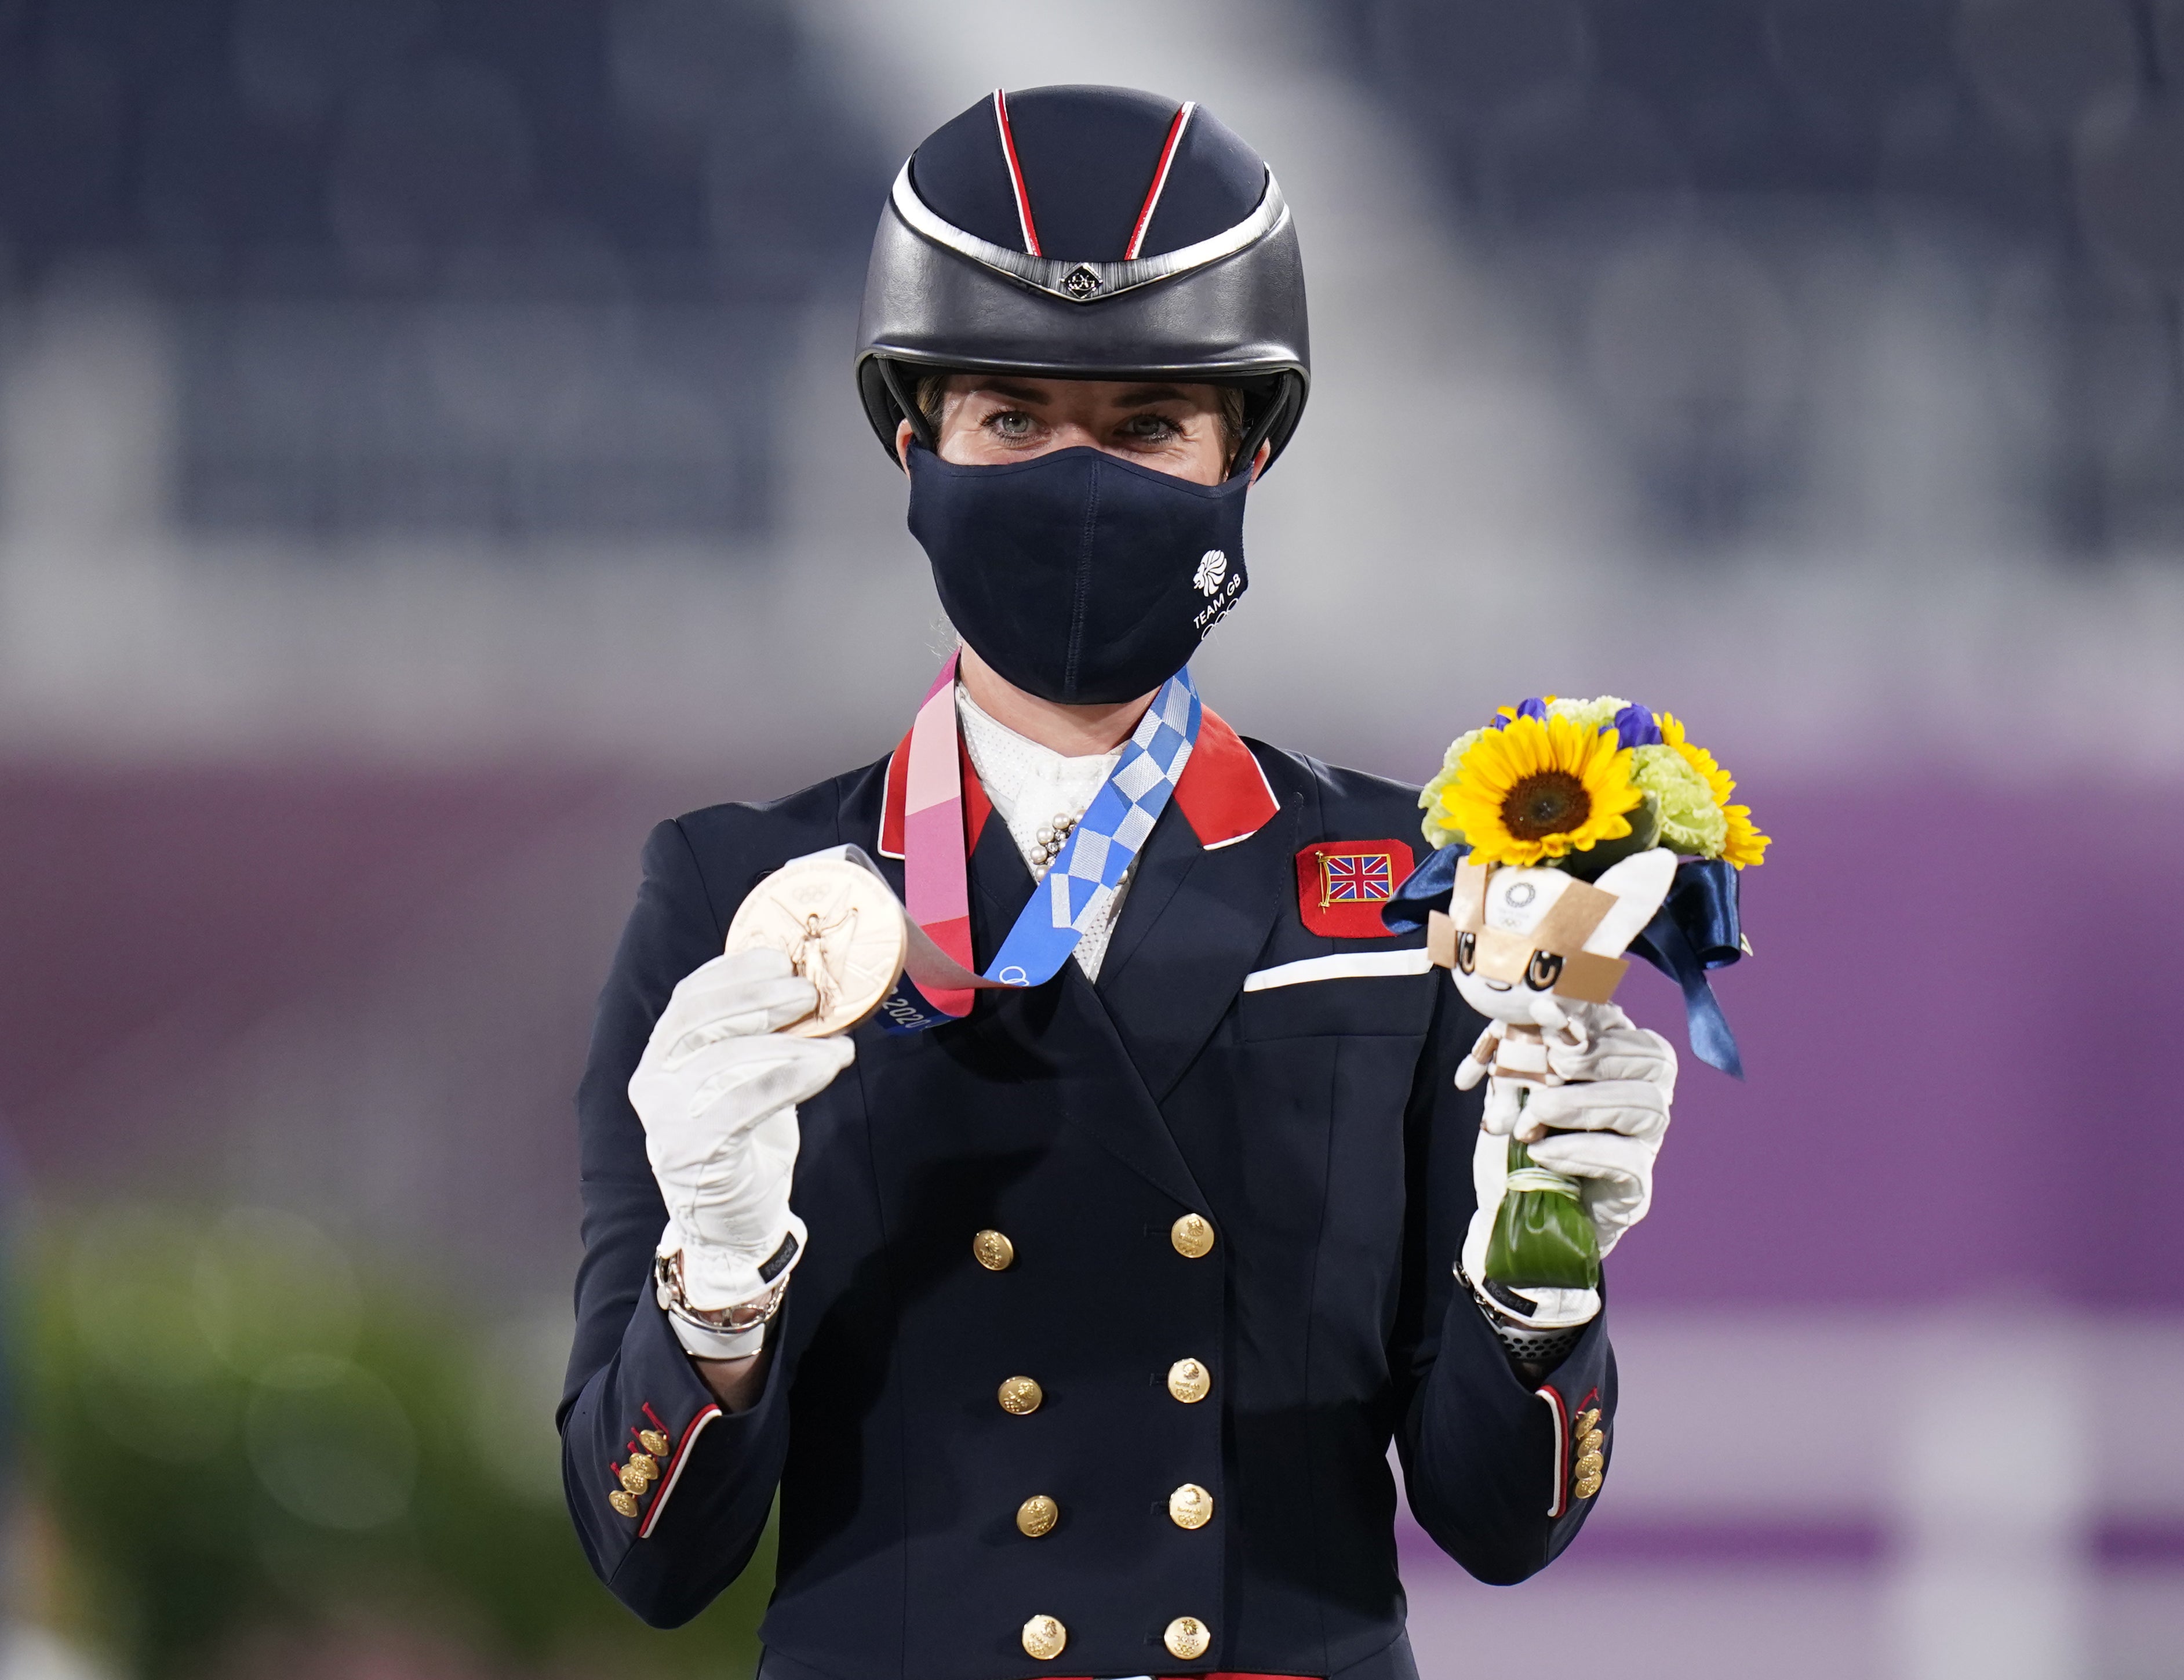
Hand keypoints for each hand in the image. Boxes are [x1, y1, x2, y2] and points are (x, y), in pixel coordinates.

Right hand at [629, 948, 853, 1310]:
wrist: (735, 1217)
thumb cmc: (746, 1136)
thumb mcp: (750, 1074)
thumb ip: (762, 1034)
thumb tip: (811, 984)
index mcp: (663, 1053)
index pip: (691, 996)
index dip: (735, 971)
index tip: (781, 958)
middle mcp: (653, 1080)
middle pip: (702, 1020)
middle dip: (761, 999)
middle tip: (811, 995)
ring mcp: (665, 1118)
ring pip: (724, 1060)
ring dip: (788, 1045)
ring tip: (834, 1044)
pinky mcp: (691, 1152)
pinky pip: (741, 1104)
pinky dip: (789, 1080)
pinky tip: (825, 1068)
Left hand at [1496, 1002, 1675, 1259]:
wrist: (1509, 1211)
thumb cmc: (1517, 1139)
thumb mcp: (1509, 1088)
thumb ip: (1520, 1053)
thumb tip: (1526, 1017)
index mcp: (1615, 1062)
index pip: (1621, 1024)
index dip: (1588, 1012)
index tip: (1543, 1010)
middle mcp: (1642, 1096)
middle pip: (1654, 1058)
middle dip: (1599, 1056)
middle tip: (1552, 1066)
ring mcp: (1644, 1144)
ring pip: (1648, 1107)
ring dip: (1585, 1104)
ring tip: (1537, 1116)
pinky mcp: (1636, 1188)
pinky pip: (1628, 1161)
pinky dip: (1581, 1151)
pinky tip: (1543, 1152)